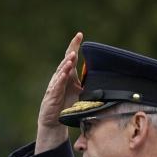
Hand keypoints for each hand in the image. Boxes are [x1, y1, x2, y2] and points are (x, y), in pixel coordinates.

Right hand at [35, 32, 83, 153]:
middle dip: (71, 52)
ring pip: (60, 72)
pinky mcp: (51, 96)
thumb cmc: (66, 106)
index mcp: (67, 75)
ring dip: (66, 64)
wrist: (53, 121)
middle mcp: (60, 78)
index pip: (70, 58)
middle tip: (76, 43)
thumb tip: (105, 79)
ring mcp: (54, 86)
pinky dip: (60, 80)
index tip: (80, 34)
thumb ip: (88, 84)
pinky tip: (64, 74)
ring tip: (71, 56)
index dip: (74, 46)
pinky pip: (56, 86)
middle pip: (65, 62)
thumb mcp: (80, 93)